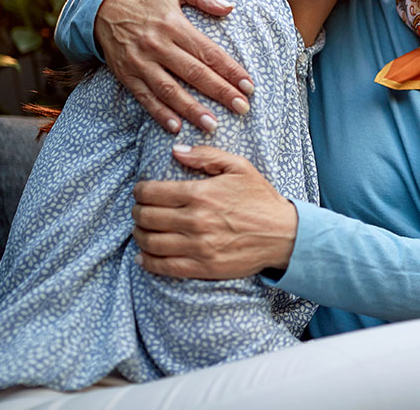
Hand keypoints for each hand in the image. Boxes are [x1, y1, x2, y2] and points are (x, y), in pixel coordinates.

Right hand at [95, 0, 255, 132]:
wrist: (102, 9)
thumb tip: (230, 7)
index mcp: (174, 24)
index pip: (208, 51)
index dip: (230, 69)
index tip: (249, 85)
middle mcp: (158, 45)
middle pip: (194, 73)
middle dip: (220, 92)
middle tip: (242, 108)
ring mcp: (140, 62)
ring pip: (170, 90)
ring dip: (192, 109)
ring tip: (213, 125)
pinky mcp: (126, 75)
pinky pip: (144, 98)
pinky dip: (159, 113)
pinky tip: (176, 127)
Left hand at [132, 145, 297, 279]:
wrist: (283, 234)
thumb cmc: (260, 198)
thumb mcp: (238, 167)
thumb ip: (206, 155)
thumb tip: (176, 151)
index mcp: (201, 193)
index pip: (152, 193)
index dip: (140, 191)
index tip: (141, 190)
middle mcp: (195, 220)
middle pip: (146, 217)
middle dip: (137, 211)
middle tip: (139, 209)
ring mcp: (198, 246)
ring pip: (150, 243)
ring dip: (139, 235)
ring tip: (141, 229)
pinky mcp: (202, 267)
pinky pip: (164, 267)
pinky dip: (147, 261)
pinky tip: (143, 256)